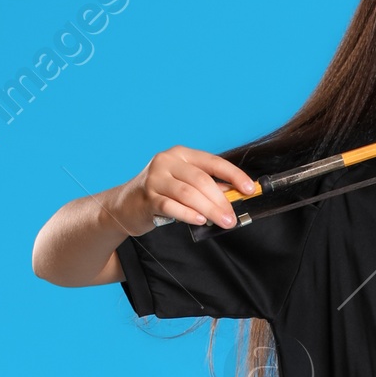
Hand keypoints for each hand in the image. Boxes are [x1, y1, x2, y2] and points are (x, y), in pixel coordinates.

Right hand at [112, 146, 258, 231]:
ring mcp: (155, 178)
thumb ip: (207, 187)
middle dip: (221, 200)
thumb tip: (235, 194)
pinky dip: (188, 214)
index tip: (250, 189)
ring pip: (188, 193)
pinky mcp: (147, 197)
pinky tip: (200, 221)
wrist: (126, 205)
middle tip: (233, 217)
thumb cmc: (161, 194)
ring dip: (209, 209)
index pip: (213, 162)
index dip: (234, 175)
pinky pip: (171, 206)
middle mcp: (167, 161)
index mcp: (181, 155)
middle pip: (201, 180)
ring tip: (223, 222)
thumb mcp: (184, 184)